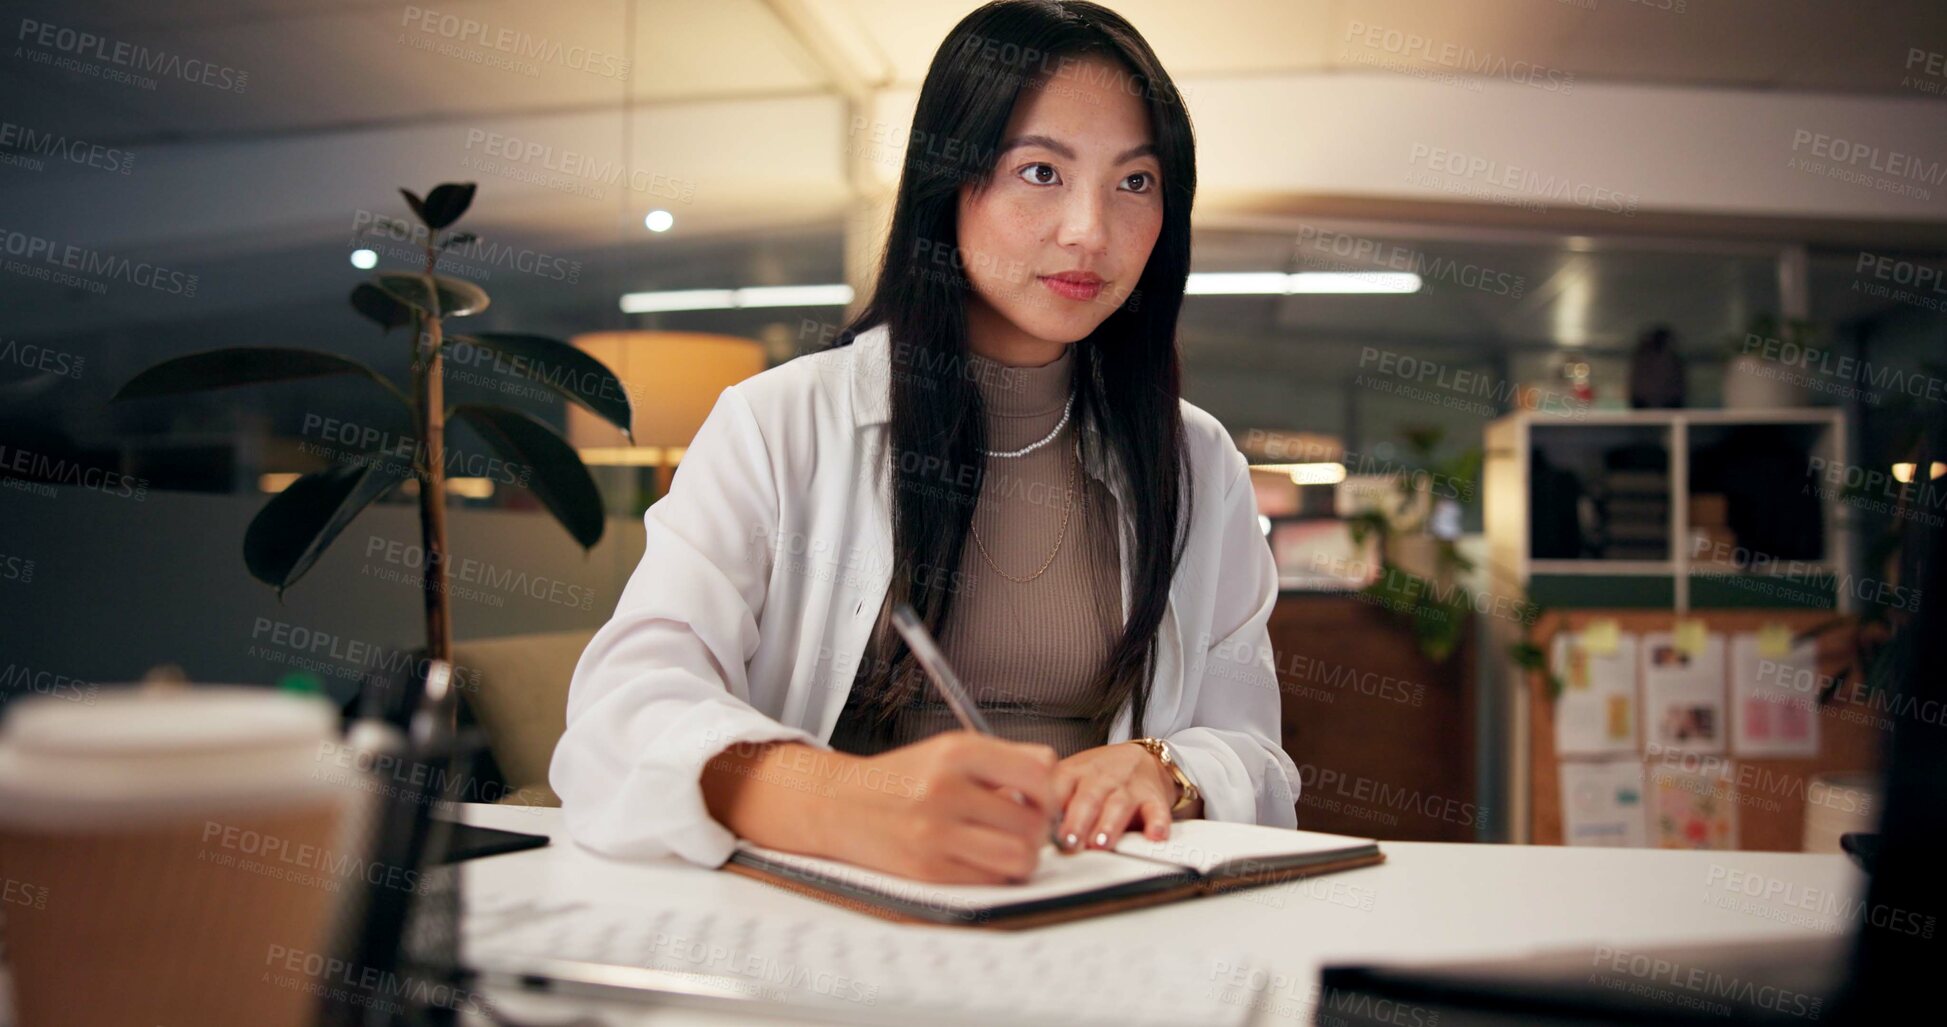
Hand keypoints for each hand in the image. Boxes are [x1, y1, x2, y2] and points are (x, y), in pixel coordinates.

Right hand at [816, 732, 1057, 884]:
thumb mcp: (948, 750)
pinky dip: (995, 874)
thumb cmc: (901, 779)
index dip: (1050, 791)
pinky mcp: (927, 870)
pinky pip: (989, 880)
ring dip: (1023, 857)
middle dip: (1039, 830)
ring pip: (1019, 858)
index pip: (1036, 772)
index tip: (1043, 799)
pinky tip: (981, 859)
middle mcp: (945, 790)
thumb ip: (1004, 757)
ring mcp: (935, 833)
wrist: (840, 805)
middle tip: (1026, 828)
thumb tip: (1054, 775)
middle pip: (1032, 822)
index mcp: (956, 752)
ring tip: (1008, 847)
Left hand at [1052, 742, 1178, 851]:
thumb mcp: (1068, 777)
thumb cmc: (1097, 776)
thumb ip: (1048, 799)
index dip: (1049, 808)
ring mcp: (1128, 787)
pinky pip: (1157, 810)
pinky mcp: (1153, 798)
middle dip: (1078, 821)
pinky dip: (1157, 823)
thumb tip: (1020, 822)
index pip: (1058, 787)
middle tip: (1069, 842)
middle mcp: (1101, 778)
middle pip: (1088, 798)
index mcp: (1074, 773)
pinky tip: (1154, 835)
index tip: (1041, 829)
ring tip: (1101, 843)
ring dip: (1109, 824)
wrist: (1140, 758)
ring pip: (1119, 804)